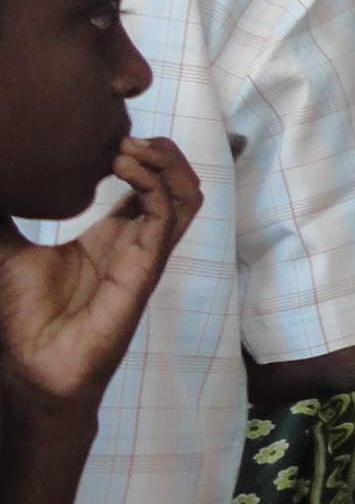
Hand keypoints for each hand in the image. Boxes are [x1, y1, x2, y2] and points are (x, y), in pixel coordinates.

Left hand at [0, 138, 200, 413]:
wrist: (31, 369)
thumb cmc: (23, 316)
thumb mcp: (8, 250)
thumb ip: (7, 216)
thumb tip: (4, 179)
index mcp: (112, 236)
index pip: (150, 185)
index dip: (141, 153)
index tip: (106, 135)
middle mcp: (137, 241)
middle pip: (180, 184)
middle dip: (163, 151)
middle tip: (123, 137)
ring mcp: (146, 254)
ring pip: (188, 196)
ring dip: (167, 163)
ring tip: (130, 148)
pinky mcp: (145, 269)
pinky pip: (167, 217)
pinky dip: (154, 184)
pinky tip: (124, 168)